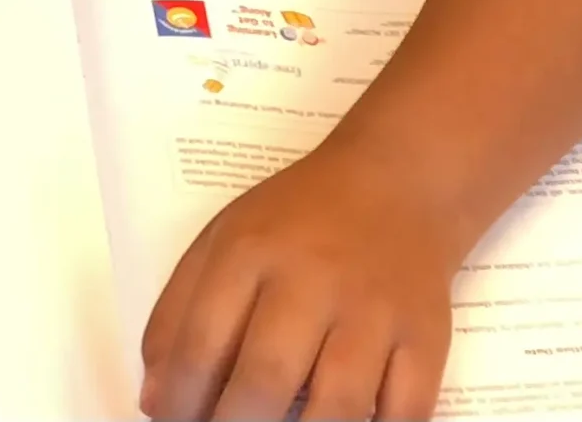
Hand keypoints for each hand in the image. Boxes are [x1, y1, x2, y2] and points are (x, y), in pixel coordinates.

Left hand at [140, 143, 457, 419]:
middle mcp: (312, 280)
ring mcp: (374, 312)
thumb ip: (179, 312)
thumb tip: (156, 399)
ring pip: (339, 407)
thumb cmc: (297, 220)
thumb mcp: (223, 238)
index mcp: (250, 251)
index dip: (181, 399)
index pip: (202, 341)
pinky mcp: (425, 338)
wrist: (398, 183)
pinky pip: (405, 413)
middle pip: (268, 378)